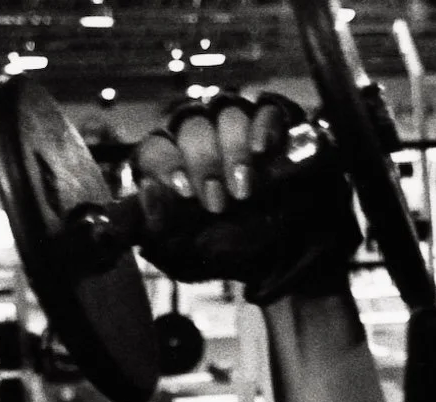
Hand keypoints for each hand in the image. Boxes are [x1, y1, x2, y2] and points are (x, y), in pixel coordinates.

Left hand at [133, 92, 360, 305]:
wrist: (286, 252)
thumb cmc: (230, 250)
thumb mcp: (192, 257)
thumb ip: (162, 234)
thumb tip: (148, 194)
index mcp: (173, 166)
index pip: (155, 149)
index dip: (165, 164)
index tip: (183, 191)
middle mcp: (201, 139)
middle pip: (191, 127)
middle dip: (204, 165)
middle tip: (218, 203)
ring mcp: (237, 126)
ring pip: (225, 115)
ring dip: (233, 152)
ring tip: (244, 190)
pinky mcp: (273, 122)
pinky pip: (265, 110)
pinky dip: (262, 127)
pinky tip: (263, 151)